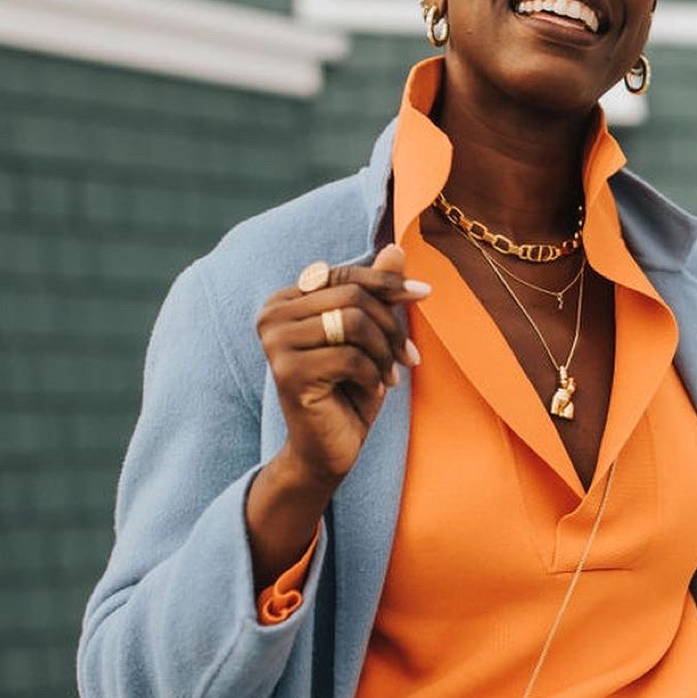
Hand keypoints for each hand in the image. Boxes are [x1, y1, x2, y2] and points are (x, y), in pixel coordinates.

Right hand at [255, 244, 429, 489]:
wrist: (327, 450)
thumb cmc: (348, 391)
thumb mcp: (369, 338)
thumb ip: (375, 293)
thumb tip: (396, 247)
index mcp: (285, 300)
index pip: (345, 276)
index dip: (388, 283)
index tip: (425, 293)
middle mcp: (272, 316)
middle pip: (352, 297)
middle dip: (391, 326)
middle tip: (409, 357)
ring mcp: (275, 343)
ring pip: (354, 322)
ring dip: (384, 352)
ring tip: (390, 375)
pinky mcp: (288, 372)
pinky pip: (351, 357)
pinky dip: (373, 374)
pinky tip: (374, 391)